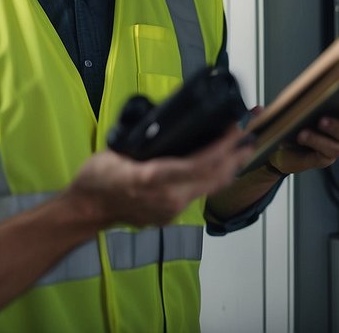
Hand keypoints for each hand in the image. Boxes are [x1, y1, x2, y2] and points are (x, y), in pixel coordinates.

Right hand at [67, 126, 254, 227]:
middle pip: (215, 177)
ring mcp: (173, 210)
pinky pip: (200, 192)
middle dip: (237, 155)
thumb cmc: (96, 178)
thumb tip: (168, 124)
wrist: (87, 211)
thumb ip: (144, 141)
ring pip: (211, 187)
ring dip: (229, 166)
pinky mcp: (172, 214)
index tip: (236, 127)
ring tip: (242, 147)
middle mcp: (170, 198)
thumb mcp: (116, 151)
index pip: (202, 163)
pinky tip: (219, 164)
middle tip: (251, 134)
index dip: (224, 145)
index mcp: (155, 179)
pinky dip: (213, 176)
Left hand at [266, 89, 338, 175]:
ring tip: (320, 122)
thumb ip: (277, 104)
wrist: (276, 150)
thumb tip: (258, 109)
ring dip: (335, 129)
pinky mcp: (326, 157)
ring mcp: (338, 142)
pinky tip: (304, 136)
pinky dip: (317, 142)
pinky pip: (329, 152)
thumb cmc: (289, 123)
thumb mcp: (284, 107)